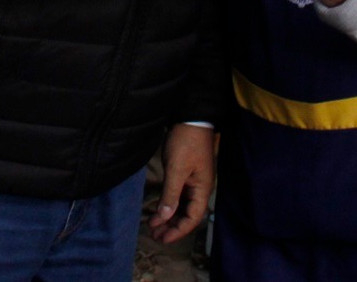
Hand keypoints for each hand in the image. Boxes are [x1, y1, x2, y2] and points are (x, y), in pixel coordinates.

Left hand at [152, 123, 215, 243]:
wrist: (191, 117)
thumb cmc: (186, 142)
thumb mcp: (176, 169)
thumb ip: (171, 194)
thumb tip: (165, 216)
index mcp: (202, 189)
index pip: (193, 218)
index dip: (178, 230)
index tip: (163, 238)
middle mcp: (200, 188)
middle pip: (187, 215)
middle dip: (171, 226)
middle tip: (154, 235)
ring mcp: (193, 181)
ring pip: (181, 206)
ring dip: (168, 216)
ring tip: (153, 225)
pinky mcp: (185, 174)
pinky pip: (178, 196)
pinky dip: (168, 203)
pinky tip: (158, 209)